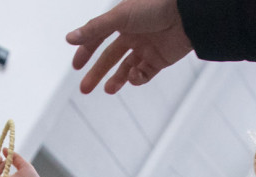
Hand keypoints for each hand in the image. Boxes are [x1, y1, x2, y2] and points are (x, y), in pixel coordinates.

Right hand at [66, 0, 193, 93]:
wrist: (186, 16)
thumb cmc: (154, 7)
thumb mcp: (119, 17)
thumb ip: (94, 29)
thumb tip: (69, 38)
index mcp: (122, 21)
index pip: (98, 38)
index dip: (86, 51)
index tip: (76, 67)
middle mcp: (133, 35)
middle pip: (110, 57)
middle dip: (97, 73)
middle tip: (85, 89)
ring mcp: (146, 48)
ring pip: (126, 69)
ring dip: (116, 80)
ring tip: (108, 89)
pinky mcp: (159, 61)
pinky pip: (144, 75)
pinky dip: (137, 78)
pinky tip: (134, 76)